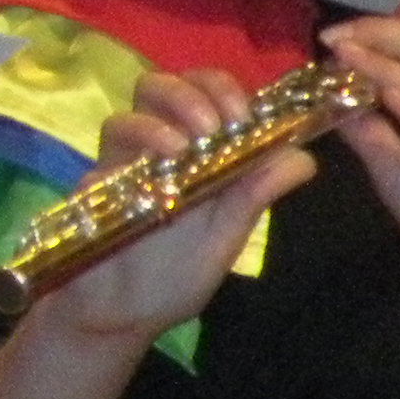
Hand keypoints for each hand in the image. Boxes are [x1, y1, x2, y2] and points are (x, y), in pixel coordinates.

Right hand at [37, 67, 310, 347]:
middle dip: (198, 92)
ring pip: (137, 102)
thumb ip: (254, 195)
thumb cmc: (173, 276)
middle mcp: (156, 146)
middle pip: (165, 83)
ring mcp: (124, 159)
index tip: (247, 117)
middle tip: (220, 124)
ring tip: (192, 142)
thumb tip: (304, 158)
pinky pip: (112, 142)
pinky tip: (165, 165)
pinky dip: (142, 140)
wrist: (118, 315)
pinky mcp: (95, 178)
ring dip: (172, 109)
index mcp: (193, 154)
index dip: (226, 92)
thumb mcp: (225, 238)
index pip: (206, 95)